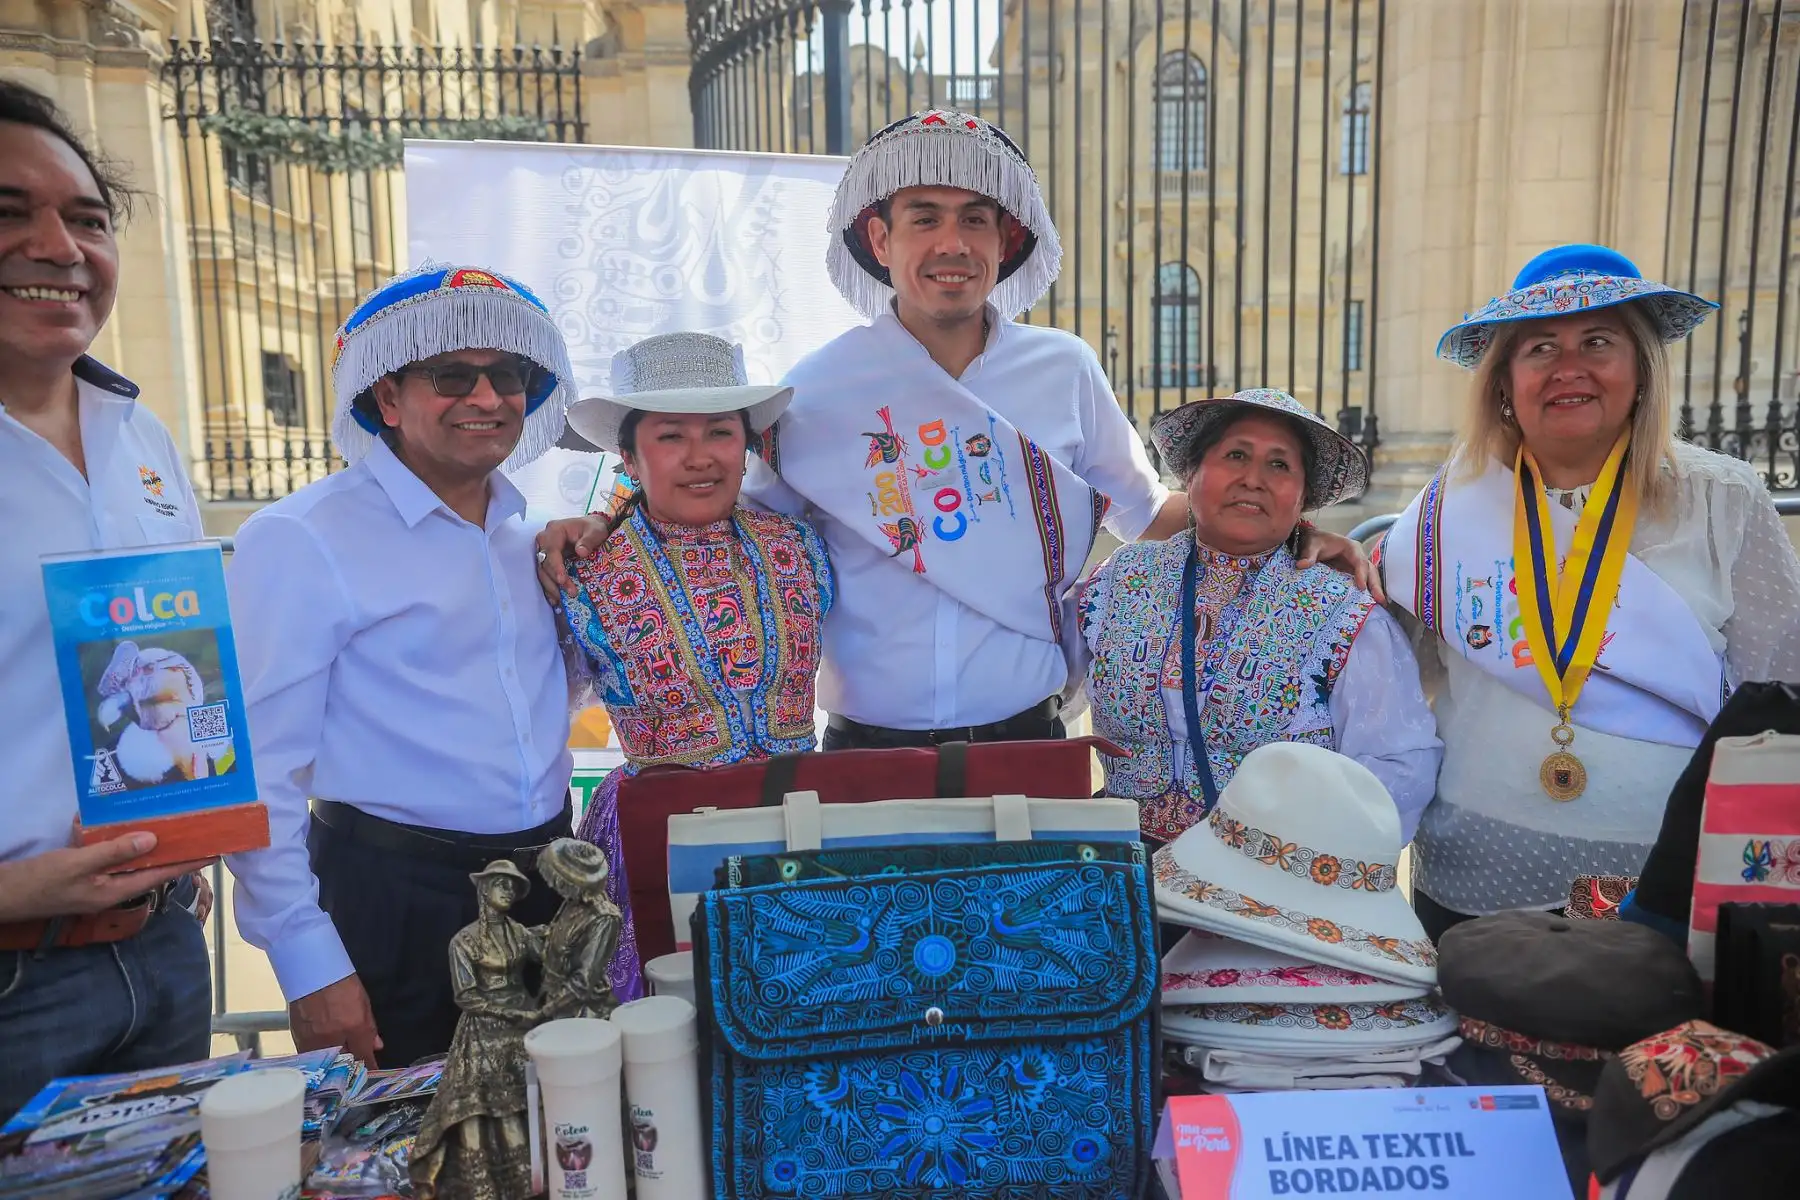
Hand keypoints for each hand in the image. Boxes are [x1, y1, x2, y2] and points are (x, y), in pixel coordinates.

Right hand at [0, 833, 216, 922]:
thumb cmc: (40, 881)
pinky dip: (121, 845)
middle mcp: (111, 890)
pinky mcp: (83, 876)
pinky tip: (126, 829)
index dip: (188, 864)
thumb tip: (153, 840)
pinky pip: (110, 859)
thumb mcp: (77, 864)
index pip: (161, 875)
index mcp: (115, 891)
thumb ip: (114, 852)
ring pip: (131, 863)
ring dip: (149, 847)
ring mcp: (97, 884)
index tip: (214, 852)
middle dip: (174, 853)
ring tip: (173, 828)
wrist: (5, 895)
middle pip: (150, 869)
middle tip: (197, 833)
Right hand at [290, 974, 382, 1064]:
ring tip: (339, 1070)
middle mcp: (333, 1037)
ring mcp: (313, 1040)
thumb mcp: (363, 1003)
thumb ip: (369, 1028)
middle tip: (355, 1073)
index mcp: (353, 1027)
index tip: (372, 1074)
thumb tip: (376, 1047)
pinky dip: (318, 1061)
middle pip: (344, 1065)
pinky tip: (322, 1061)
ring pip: (326, 1064)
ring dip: (334, 1068)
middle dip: (352, 1071)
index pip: (364, 1056)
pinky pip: (310, 1058)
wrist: (311, 971)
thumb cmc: (342, 983)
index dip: (370, 1067)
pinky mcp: (297, 1039)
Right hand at [534, 515, 610, 602]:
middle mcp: (545, 541)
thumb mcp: (596, 531)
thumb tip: (581, 552)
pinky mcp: (548, 560)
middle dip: (555, 581)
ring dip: (551, 587)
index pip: (552, 551)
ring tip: (560, 601)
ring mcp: (544, 551)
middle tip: (570, 593)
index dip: (556, 567)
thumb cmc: (593, 528)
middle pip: (544, 564)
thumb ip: (589, 540)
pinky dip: (550, 587)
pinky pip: (546, 575)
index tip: (562, 580)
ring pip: (543, 572)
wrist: (591, 528)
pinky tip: (555, 600)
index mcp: (554, 531)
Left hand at [1296, 525, 1385, 602]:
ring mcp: (1357, 566)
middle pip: (1370, 570)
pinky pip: (1363, 582)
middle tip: (1380, 600)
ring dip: (1375, 590)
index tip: (1361, 587)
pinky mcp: (1353, 574)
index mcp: (1351, 547)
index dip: (1361, 574)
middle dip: (1375, 585)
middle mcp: (1358, 556)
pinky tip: (1370, 604)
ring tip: (1380, 605)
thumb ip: (1308, 556)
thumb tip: (1302, 565)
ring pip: (1370, 577)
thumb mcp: (1311, 546)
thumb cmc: (1315, 542)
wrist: (1314, 542)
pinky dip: (1367, 592)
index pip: (1360, 561)